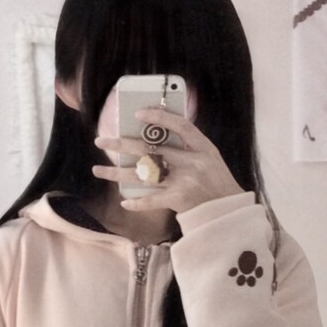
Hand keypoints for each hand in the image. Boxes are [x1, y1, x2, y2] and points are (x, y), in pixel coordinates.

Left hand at [93, 108, 243, 213]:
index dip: (159, 118)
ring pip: (143, 174)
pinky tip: (124, 201)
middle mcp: (192, 162)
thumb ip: (188, 148)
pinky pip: (152, 200)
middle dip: (122, 144)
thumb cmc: (216, 183)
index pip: (180, 125)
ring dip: (118, 172)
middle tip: (100, 140)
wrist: (228, 212)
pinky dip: (138, 202)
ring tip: (98, 170)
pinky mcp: (179, 200)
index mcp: (203, 148)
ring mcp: (184, 181)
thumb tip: (156, 136)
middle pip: (151, 148)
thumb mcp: (209, 158)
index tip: (137, 113)